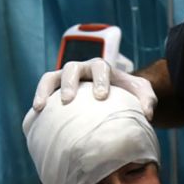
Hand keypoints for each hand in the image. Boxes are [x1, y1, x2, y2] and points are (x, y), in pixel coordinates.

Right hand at [32, 58, 157, 119]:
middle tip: (69, 100)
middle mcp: (83, 70)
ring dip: (46, 90)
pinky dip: (39, 98)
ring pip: (52, 77)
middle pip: (73, 68)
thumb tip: (147, 114)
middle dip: (70, 82)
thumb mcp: (143, 94)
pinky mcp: (56, 89)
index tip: (101, 96)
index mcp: (103, 68)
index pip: (100, 68)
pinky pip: (44, 90)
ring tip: (41, 106)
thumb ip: (148, 99)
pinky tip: (36, 115)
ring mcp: (67, 78)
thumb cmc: (128, 94)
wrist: (114, 95)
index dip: (99, 80)